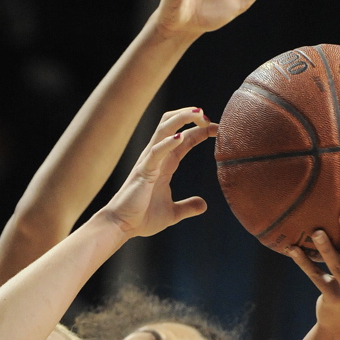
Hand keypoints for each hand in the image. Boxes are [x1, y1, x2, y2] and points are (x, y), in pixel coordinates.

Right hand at [104, 108, 213, 237]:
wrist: (122, 226)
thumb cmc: (142, 218)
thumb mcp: (172, 213)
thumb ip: (187, 207)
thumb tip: (203, 205)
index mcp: (165, 164)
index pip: (185, 138)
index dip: (200, 131)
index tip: (217, 129)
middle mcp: (157, 157)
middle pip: (172, 125)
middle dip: (190, 116)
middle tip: (208, 117)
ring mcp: (149, 161)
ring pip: (163, 130)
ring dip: (181, 119)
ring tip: (198, 113)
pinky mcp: (143, 171)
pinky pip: (156, 152)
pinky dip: (168, 142)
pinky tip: (180, 137)